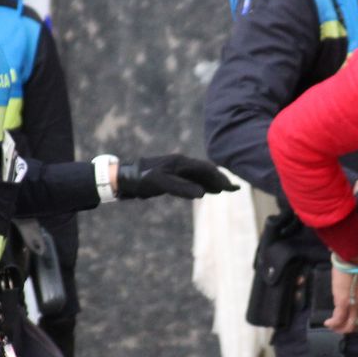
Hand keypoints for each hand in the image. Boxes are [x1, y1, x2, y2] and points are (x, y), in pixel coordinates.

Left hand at [115, 154, 239, 199]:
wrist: (125, 176)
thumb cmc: (142, 179)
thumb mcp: (161, 184)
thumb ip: (181, 188)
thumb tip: (202, 193)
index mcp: (181, 163)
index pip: (206, 169)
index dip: (220, 178)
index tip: (231, 187)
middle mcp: (181, 163)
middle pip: (206, 170)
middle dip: (220, 179)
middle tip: (233, 189)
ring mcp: (176, 168)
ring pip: (199, 174)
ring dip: (212, 181)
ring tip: (223, 189)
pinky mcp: (171, 174)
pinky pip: (191, 177)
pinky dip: (202, 183)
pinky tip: (205, 190)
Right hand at [324, 258, 357, 334]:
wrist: (353, 259)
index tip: (356, 324)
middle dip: (350, 329)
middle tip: (342, 327)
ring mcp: (355, 305)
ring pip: (349, 326)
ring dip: (340, 329)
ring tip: (333, 327)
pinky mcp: (343, 302)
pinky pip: (338, 319)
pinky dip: (333, 324)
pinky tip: (327, 323)